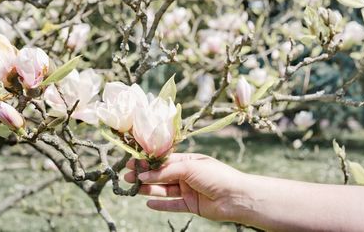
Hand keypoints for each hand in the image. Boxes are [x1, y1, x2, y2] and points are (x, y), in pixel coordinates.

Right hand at [124, 153, 251, 221]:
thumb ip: (166, 172)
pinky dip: (160, 204)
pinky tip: (148, 203)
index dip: (148, 161)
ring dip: (149, 188)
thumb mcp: (188, 167)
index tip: (133, 161)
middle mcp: (187, 174)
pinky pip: (172, 204)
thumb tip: (145, 174)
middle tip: (127, 174)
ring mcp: (188, 190)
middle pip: (161, 175)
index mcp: (187, 160)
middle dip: (144, 174)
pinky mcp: (191, 205)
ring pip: (164, 189)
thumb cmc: (215, 175)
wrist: (236, 197)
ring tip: (133, 187)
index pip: (164, 160)